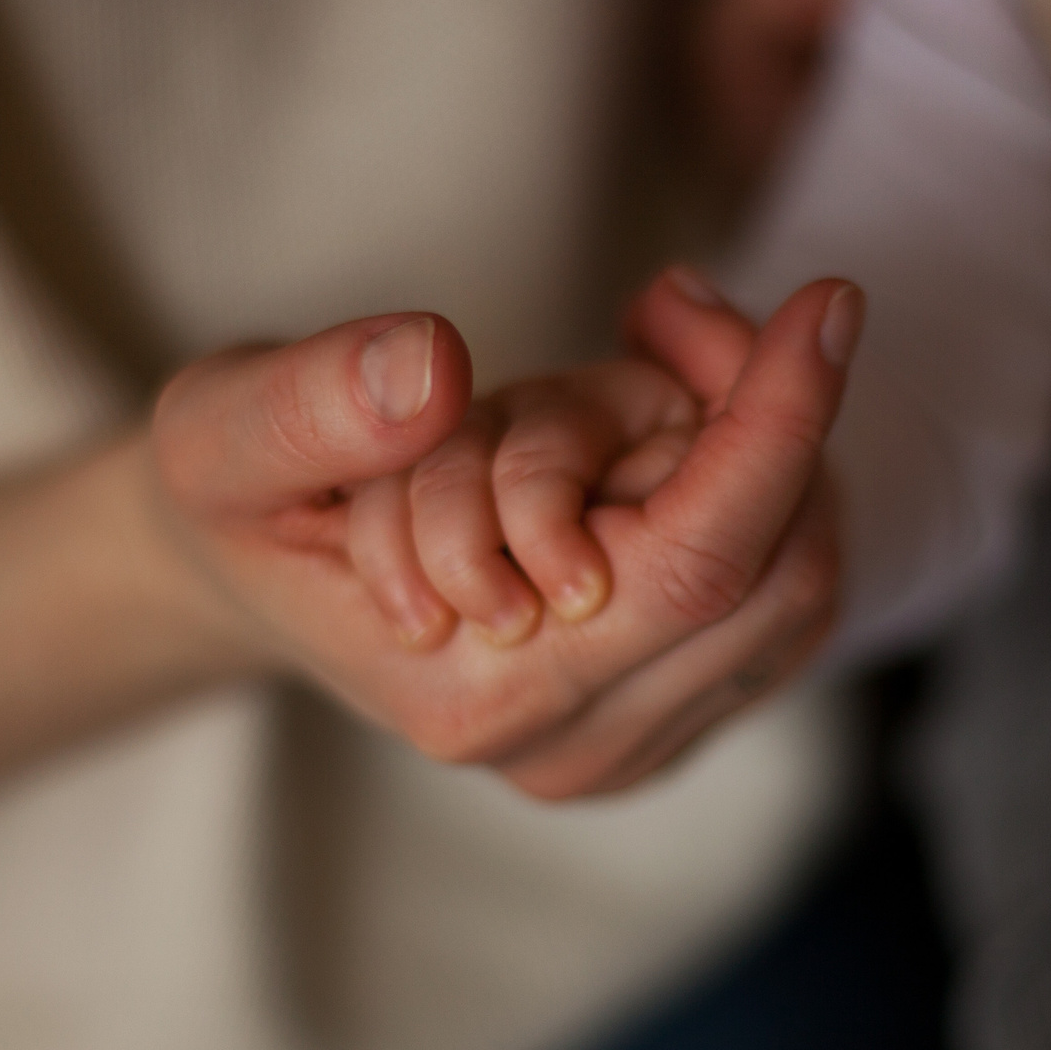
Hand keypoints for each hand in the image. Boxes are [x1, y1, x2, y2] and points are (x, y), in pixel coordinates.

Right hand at [148, 270, 861, 797]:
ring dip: (756, 454)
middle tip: (670, 309)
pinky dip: (755, 497)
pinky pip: (782, 602)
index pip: (695, 564)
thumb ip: (313, 407)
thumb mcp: (223, 429)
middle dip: (762, 417)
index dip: (778, 423)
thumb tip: (433, 374)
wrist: (253, 575)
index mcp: (480, 695)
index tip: (827, 299)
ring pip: (797, 587)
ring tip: (641, 364)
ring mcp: (625, 750)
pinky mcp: (661, 724)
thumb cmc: (240, 499)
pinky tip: (656, 443)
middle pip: (777, 575)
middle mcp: (570, 746)